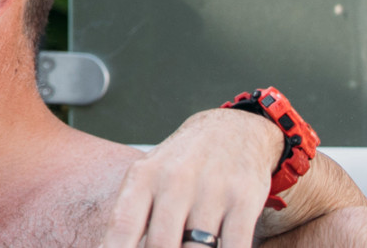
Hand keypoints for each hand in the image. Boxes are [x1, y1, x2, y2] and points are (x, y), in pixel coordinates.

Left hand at [98, 107, 281, 247]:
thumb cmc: (180, 165)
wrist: (232, 130)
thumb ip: (131, 217)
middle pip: (160, 245)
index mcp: (143, 177)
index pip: (123, 226)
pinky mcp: (244, 200)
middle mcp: (175, 181)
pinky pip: (235, 245)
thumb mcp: (148, 178)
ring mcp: (212, 190)